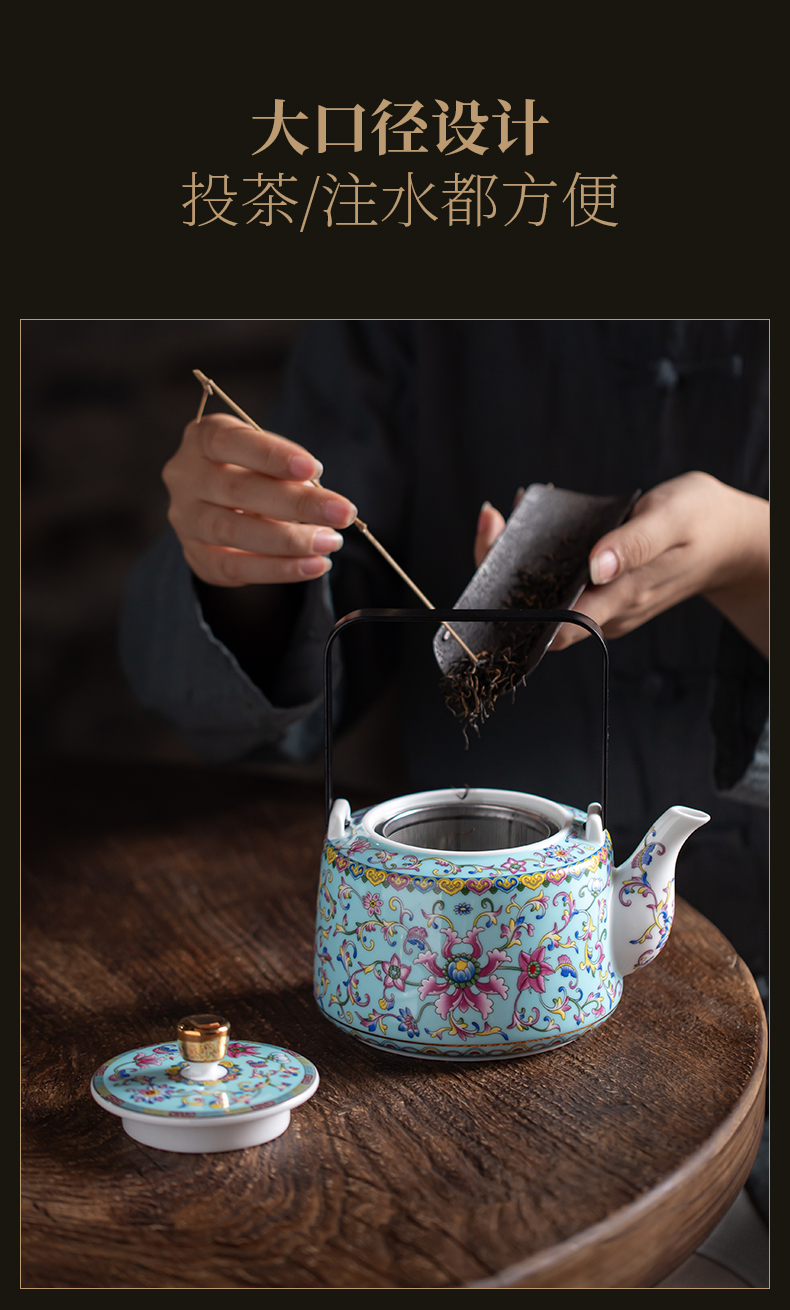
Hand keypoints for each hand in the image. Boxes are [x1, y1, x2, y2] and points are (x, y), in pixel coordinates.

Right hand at [162, 413, 357, 585]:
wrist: (222, 502)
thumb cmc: (254, 469)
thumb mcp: (268, 455)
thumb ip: (287, 469)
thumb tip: (319, 496)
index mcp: (201, 438)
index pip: (229, 442)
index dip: (272, 456)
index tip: (315, 470)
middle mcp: (184, 477)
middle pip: (237, 490)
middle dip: (297, 504)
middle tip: (342, 513)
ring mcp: (184, 519)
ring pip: (231, 532)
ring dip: (288, 541)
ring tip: (330, 542)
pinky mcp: (195, 554)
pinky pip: (233, 567)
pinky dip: (277, 570)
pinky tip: (313, 566)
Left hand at [473, 474, 768, 656]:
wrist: (732, 539)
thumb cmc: (703, 520)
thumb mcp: (671, 518)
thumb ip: (633, 544)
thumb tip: (595, 567)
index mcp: (621, 599)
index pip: (554, 621)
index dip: (513, 600)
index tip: (495, 552)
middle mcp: (607, 612)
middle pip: (538, 612)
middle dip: (502, 570)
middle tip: (493, 519)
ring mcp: (605, 606)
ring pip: (546, 598)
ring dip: (517, 562)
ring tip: (505, 515)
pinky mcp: (604, 594)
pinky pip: (562, 585)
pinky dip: (540, 558)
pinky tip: (532, 523)